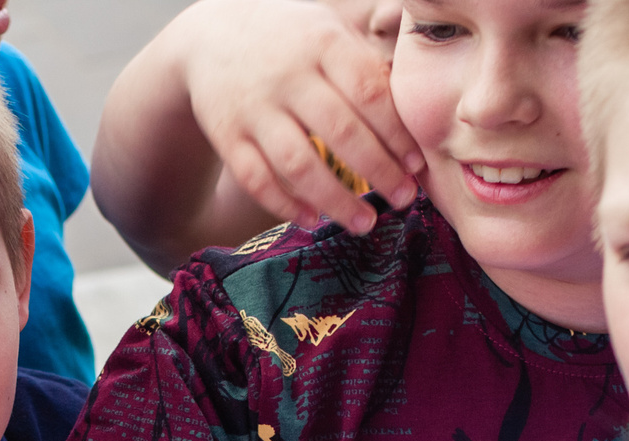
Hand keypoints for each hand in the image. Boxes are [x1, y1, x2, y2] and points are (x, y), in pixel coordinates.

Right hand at [180, 0, 420, 234]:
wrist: (211, 35)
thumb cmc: (291, 39)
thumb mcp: (328, 29)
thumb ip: (367, 63)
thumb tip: (415, 107)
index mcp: (323, 44)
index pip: (369, 94)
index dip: (397, 135)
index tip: (417, 165)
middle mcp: (287, 76)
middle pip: (341, 132)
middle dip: (378, 172)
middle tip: (404, 199)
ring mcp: (253, 108)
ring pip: (298, 165)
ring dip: (336, 200)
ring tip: (364, 223)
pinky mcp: (226, 135)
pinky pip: (256, 179)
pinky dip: (285, 205)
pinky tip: (312, 220)